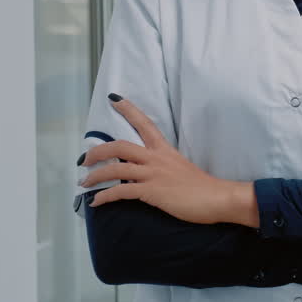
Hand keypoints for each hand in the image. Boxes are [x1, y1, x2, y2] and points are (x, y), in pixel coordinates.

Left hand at [79, 94, 257, 227]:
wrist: (217, 198)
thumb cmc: (202, 186)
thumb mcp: (181, 168)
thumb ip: (164, 165)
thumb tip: (149, 171)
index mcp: (165, 150)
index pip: (145, 123)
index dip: (128, 110)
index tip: (114, 99)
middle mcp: (156, 158)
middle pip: (121, 146)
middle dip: (98, 151)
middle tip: (84, 158)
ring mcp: (153, 174)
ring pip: (116, 168)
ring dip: (95, 175)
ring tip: (84, 183)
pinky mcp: (152, 191)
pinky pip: (121, 191)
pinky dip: (105, 196)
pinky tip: (97, 202)